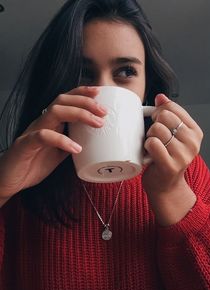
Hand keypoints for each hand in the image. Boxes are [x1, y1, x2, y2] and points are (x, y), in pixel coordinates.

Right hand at [0, 86, 106, 204]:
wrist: (9, 180)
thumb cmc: (32, 165)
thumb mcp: (58, 154)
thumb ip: (70, 144)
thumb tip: (89, 142)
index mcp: (49, 123)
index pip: (65, 101)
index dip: (82, 93)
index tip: (100, 93)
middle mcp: (41, 123)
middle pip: (62, 101)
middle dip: (85, 101)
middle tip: (104, 111)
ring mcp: (32, 132)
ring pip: (55, 112)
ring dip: (79, 114)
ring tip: (97, 124)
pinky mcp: (25, 145)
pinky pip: (44, 136)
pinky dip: (62, 140)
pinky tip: (77, 148)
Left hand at [142, 94, 202, 224]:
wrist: (165, 185)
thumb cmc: (166, 158)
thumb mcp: (173, 135)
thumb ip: (169, 115)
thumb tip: (161, 97)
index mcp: (195, 132)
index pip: (173, 107)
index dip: (159, 111)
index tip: (157, 120)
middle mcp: (193, 142)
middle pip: (164, 116)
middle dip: (153, 124)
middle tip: (154, 136)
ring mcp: (183, 155)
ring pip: (156, 129)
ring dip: (149, 137)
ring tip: (153, 146)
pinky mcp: (171, 165)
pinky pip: (152, 143)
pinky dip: (146, 147)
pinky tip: (150, 154)